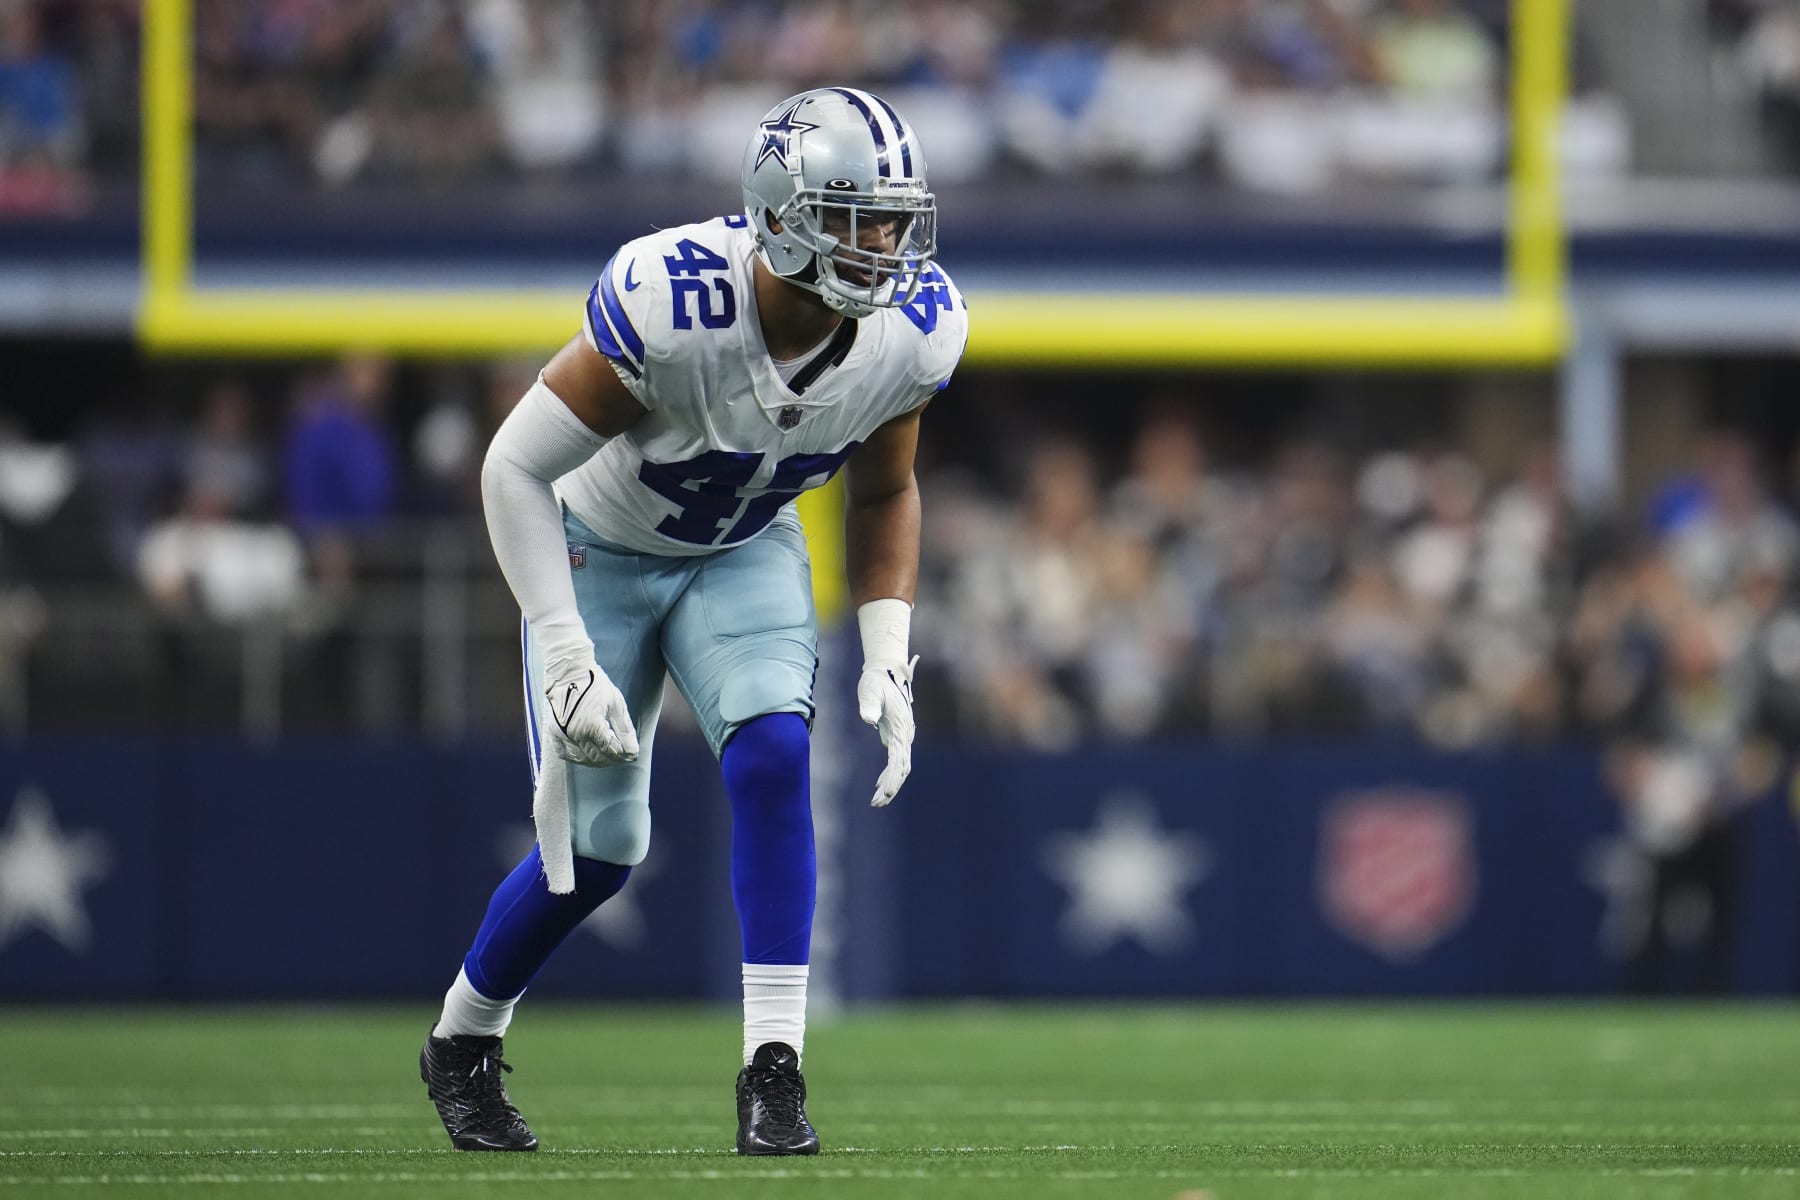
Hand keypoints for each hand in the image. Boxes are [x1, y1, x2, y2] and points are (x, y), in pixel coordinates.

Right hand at [544, 655, 638, 766]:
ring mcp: (563, 734)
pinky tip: (587, 755)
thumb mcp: (616, 704)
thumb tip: (634, 752)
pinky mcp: (554, 732)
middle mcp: (576, 733)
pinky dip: (577, 758)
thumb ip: (625, 729)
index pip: (612, 751)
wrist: (569, 672)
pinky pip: (565, 753)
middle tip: (623, 757)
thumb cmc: (596, 685)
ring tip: (609, 757)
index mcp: (593, 725)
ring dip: (598, 761)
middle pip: (598, 758)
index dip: (624, 756)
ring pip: (583, 759)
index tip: (632, 756)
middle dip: (613, 760)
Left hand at [856, 654, 917, 806]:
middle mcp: (905, 734)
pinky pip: (896, 761)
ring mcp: (902, 736)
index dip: (893, 777)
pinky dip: (888, 775)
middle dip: (891, 787)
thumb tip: (867, 719)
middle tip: (876, 804)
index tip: (885, 793)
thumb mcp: (869, 690)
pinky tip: (878, 787)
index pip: (899, 758)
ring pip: (900, 767)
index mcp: (901, 727)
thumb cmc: (876, 681)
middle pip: (902, 768)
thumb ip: (869, 704)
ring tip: (876, 802)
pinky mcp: (896, 737)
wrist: (886, 671)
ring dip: (891, 785)